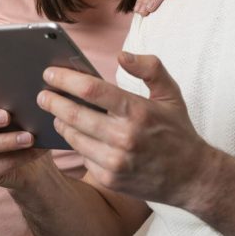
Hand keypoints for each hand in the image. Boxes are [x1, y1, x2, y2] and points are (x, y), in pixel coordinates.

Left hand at [38, 52, 212, 205]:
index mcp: (138, 111)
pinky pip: (81, 157)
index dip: (66, 79)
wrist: (192, 177)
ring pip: (73, 137)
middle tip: (42, 94)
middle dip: (52, 101)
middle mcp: (124, 137)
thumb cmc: (178, 131)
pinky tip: (74, 134)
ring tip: (57, 112)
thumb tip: (121, 55)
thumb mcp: (170, 94)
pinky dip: (75, 143)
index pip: (92, 91)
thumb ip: (149, 68)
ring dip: (61, 122)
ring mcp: (115, 161)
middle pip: (74, 115)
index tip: (50, 73)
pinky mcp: (110, 179)